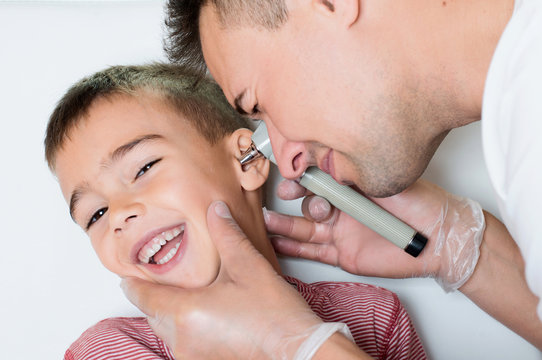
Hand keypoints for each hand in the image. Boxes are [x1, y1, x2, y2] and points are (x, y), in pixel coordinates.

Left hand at [121, 201, 324, 358]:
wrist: (296, 349)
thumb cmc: (273, 314)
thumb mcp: (247, 264)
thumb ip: (226, 233)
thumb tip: (216, 210)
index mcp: (186, 312)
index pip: (144, 297)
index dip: (133, 284)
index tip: (127, 276)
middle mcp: (182, 339)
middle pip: (153, 314)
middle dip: (153, 296)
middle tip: (157, 279)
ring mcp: (192, 355)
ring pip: (166, 330)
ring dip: (169, 312)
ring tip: (182, 295)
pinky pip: (182, 342)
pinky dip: (183, 327)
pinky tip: (202, 315)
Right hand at [267, 179, 483, 288]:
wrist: (440, 239)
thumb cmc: (420, 204)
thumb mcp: (384, 183)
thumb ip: (354, 177)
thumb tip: (326, 166)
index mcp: (352, 186)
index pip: (319, 178)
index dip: (302, 177)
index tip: (291, 175)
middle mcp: (343, 207)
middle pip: (308, 201)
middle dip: (294, 196)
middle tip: (286, 194)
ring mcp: (341, 231)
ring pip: (304, 228)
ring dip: (284, 225)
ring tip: (265, 223)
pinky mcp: (343, 254)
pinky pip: (313, 251)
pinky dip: (293, 249)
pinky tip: (276, 244)